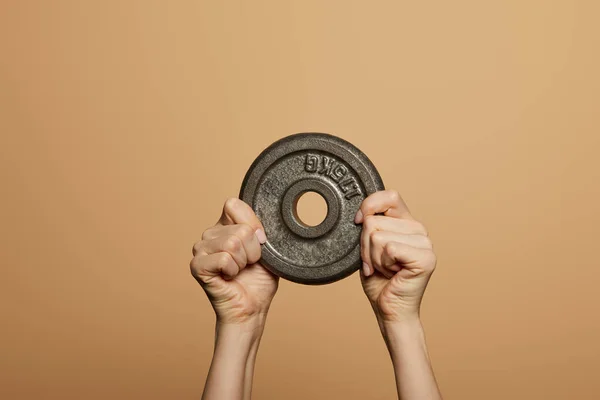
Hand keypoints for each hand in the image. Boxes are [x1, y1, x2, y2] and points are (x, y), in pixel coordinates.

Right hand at [190, 198, 278, 324]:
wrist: (252, 307)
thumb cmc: (258, 279)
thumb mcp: (266, 248)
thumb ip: (258, 228)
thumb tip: (254, 224)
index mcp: (225, 225)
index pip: (233, 205)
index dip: (253, 224)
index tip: (260, 242)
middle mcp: (210, 234)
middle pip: (240, 228)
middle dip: (253, 250)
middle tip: (248, 264)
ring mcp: (201, 249)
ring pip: (232, 243)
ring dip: (243, 262)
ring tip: (239, 271)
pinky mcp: (196, 266)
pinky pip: (224, 258)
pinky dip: (233, 270)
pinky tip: (229, 277)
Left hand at [357, 190, 436, 322]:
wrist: (389, 309)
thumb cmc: (379, 281)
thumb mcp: (368, 247)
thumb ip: (369, 226)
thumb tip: (362, 215)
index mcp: (406, 222)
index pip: (389, 196)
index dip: (369, 206)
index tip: (358, 222)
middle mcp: (418, 229)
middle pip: (374, 221)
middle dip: (365, 246)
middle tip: (377, 263)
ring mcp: (425, 243)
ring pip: (378, 236)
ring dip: (373, 258)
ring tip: (385, 269)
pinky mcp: (426, 258)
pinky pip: (389, 248)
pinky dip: (382, 264)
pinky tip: (392, 274)